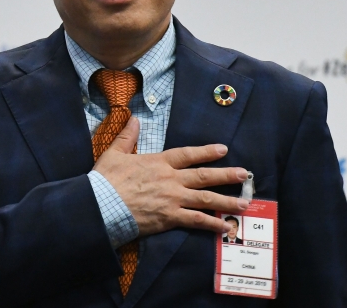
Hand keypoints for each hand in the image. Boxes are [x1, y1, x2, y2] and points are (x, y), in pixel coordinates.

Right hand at [92, 116, 249, 235]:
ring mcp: (173, 199)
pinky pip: (196, 220)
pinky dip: (211, 224)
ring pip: (205, 199)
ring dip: (226, 200)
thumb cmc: (106, 180)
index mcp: (159, 162)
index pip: (187, 155)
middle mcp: (171, 179)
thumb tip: (135, 119)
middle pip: (203, 176)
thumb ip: (127, 136)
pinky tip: (225, 227)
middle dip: (226, 175)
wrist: (102, 204)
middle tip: (244, 175)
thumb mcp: (114, 153)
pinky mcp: (170, 217)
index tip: (223, 149)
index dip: (206, 152)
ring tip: (244, 203)